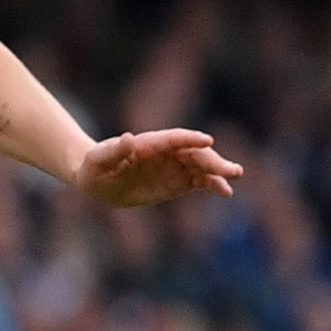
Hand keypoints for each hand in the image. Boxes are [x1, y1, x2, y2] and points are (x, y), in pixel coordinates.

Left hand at [75, 128, 242, 206]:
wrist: (98, 180)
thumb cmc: (95, 166)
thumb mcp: (99, 159)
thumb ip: (114, 151)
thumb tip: (128, 138)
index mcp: (148, 144)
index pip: (173, 139)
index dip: (189, 140)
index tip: (207, 141)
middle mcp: (166, 153)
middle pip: (193, 154)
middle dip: (212, 161)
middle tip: (231, 170)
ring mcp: (173, 167)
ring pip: (200, 167)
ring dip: (218, 172)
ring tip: (235, 177)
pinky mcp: (176, 183)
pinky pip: (198, 182)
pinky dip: (211, 185)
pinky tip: (225, 191)